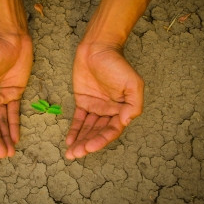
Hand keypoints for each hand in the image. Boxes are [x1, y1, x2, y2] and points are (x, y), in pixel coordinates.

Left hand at [65, 43, 143, 159]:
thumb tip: (125, 122)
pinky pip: (78, 119)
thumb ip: (134, 104)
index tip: (89, 148)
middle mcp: (109, 111)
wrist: (97, 49)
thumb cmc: (116, 64)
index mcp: (122, 110)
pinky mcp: (83, 102)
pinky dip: (74, 130)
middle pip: (97, 132)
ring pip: (87, 128)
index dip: (101, 140)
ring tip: (70, 153)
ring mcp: (95, 107)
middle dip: (87, 144)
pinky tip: (69, 141)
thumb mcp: (132, 83)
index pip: (111, 130)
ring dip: (80, 141)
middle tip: (76, 154)